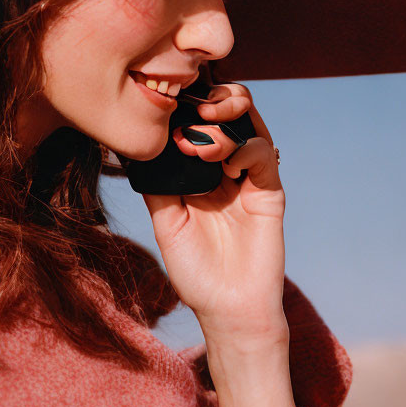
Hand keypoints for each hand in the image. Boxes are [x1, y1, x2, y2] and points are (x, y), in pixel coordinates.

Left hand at [141, 81, 285, 338]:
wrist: (227, 307)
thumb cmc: (196, 271)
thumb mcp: (165, 221)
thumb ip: (157, 181)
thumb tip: (135, 144)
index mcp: (199, 172)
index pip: (197, 122)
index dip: (187, 105)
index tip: (167, 104)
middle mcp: (226, 168)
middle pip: (228, 111)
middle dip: (213, 98)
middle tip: (194, 111)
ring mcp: (249, 178)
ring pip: (250, 123)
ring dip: (229, 115)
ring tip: (204, 133)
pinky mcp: (269, 191)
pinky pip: (264, 155)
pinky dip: (247, 149)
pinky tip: (228, 165)